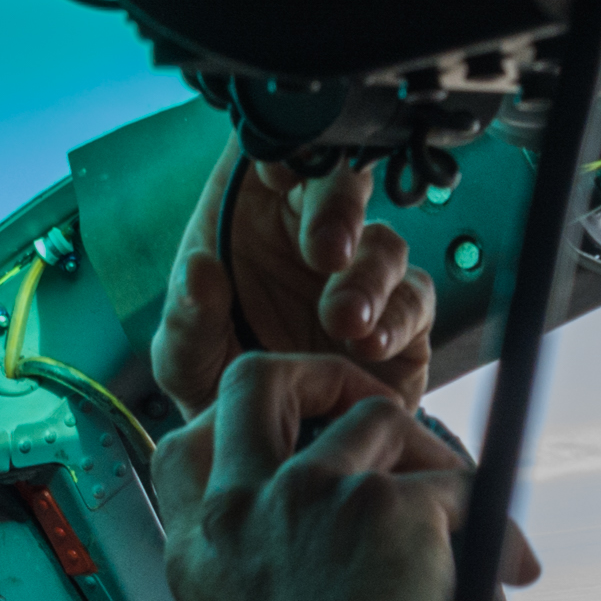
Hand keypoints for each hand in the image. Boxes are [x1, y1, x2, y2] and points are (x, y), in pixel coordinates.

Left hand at [153, 150, 437, 419]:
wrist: (275, 453)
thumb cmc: (225, 388)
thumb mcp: (185, 360)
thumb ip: (188, 318)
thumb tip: (199, 271)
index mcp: (254, 216)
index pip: (276, 152)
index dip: (286, 147)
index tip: (277, 172)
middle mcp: (316, 233)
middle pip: (345, 184)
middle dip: (340, 210)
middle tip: (327, 251)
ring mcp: (364, 274)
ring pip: (386, 244)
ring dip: (369, 277)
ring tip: (343, 321)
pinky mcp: (405, 320)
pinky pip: (415, 302)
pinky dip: (398, 320)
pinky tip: (368, 345)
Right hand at [154, 354, 534, 600]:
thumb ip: (258, 574)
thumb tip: (310, 549)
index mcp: (200, 546)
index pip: (188, 443)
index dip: (239, 421)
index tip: (290, 434)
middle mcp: (245, 507)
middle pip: (261, 379)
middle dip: (321, 374)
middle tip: (370, 408)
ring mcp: (312, 495)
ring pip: (378, 415)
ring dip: (428, 455)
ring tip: (457, 512)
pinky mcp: (386, 507)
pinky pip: (459, 483)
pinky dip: (496, 523)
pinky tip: (510, 568)